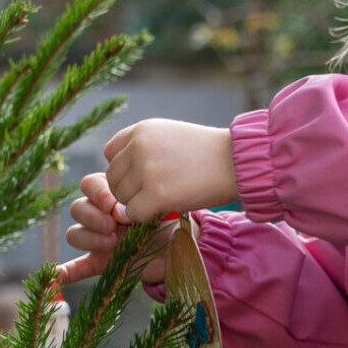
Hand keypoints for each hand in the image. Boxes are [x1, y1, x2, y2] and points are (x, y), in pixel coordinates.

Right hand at [58, 174, 185, 285]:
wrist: (180, 246)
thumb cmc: (170, 220)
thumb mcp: (158, 205)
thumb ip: (140, 204)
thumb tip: (120, 213)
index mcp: (112, 195)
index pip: (89, 185)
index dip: (99, 193)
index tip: (117, 204)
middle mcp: (100, 215)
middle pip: (77, 208)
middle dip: (93, 215)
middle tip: (114, 224)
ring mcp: (98, 239)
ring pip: (74, 233)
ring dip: (89, 237)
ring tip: (112, 243)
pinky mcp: (101, 262)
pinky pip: (78, 266)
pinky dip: (66, 272)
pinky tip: (59, 276)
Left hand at [104, 119, 237, 223]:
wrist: (237, 162)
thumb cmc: (209, 153)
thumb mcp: (171, 136)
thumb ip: (144, 148)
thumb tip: (121, 175)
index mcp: (142, 130)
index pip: (111, 153)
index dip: (124, 169)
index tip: (143, 177)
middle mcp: (140, 146)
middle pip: (112, 178)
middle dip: (129, 190)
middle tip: (155, 194)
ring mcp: (147, 170)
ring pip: (121, 197)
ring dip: (138, 204)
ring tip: (164, 199)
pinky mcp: (156, 194)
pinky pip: (134, 213)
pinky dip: (146, 217)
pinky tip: (165, 209)